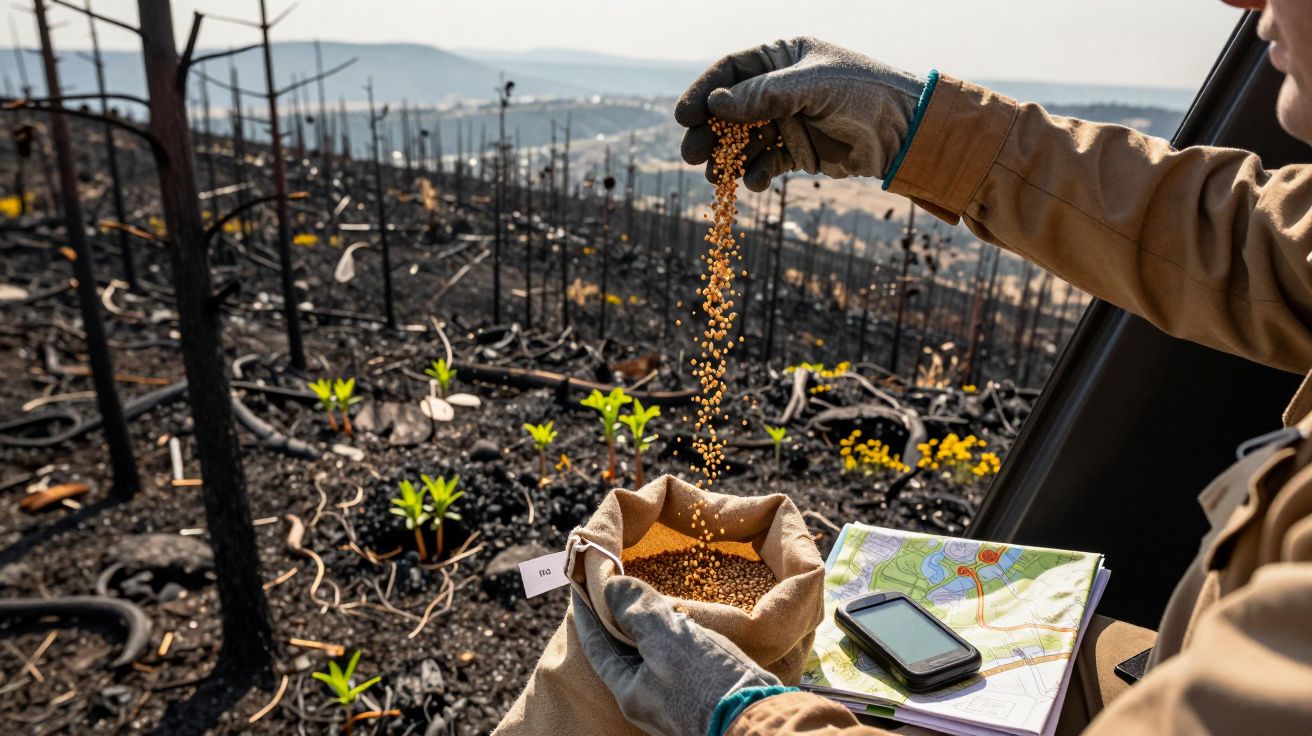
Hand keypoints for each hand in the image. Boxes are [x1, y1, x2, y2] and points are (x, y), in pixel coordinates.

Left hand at [574, 577, 779, 735]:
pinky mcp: (700, 691)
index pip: (596, 645)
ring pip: (650, 652)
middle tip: (610, 585)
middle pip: (621, 650)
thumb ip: (636, 611)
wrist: (760, 718)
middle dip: (615, 617)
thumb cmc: (710, 684)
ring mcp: (673, 697)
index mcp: (629, 691)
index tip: (580, 585)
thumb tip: (612, 586)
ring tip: (644, 594)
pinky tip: (682, 619)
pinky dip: (672, 634)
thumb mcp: (668, 641)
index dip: (587, 613)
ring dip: (646, 623)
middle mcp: (646, 698)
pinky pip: (676, 657)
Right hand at [676, 37, 924, 190]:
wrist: (907, 132)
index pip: (731, 71)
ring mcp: (788, 120)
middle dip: (709, 132)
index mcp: (783, 57)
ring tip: (716, 177)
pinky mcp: (799, 151)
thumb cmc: (865, 93)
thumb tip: (715, 104)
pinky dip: (756, 174)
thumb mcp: (813, 86)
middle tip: (690, 155)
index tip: (683, 117)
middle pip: (730, 109)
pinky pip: (766, 163)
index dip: (704, 93)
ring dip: (727, 158)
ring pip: (744, 140)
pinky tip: (754, 182)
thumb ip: (764, 95)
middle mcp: (781, 88)